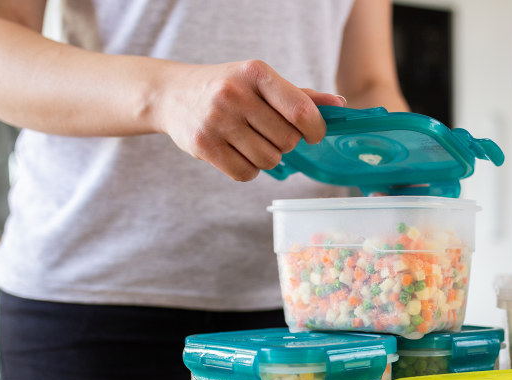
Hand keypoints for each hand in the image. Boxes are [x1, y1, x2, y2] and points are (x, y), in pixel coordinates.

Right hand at [154, 59, 344, 180]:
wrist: (171, 93)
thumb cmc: (227, 87)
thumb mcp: (260, 81)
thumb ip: (300, 95)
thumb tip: (340, 104)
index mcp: (256, 73)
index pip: (301, 111)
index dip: (316, 129)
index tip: (313, 134)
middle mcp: (235, 94)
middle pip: (288, 141)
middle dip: (287, 143)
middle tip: (270, 133)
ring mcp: (217, 121)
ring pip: (269, 161)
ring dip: (268, 158)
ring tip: (251, 142)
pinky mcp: (203, 146)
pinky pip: (246, 174)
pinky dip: (248, 170)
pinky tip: (238, 153)